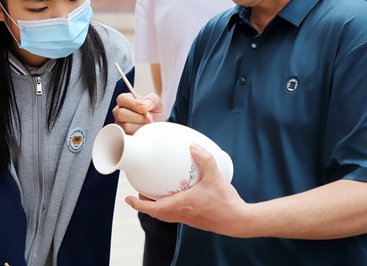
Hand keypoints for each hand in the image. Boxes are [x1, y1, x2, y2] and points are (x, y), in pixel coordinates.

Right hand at [112, 92, 165, 134]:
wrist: (158, 122)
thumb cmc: (154, 109)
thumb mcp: (155, 100)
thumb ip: (150, 100)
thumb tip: (144, 107)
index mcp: (125, 100)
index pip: (122, 99)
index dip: (133, 104)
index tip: (144, 109)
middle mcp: (119, 111)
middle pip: (121, 114)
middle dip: (138, 117)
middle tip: (148, 118)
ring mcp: (120, 124)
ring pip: (126, 126)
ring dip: (141, 126)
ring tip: (147, 124)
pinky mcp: (124, 135)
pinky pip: (130, 136)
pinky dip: (140, 134)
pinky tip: (145, 130)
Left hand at [125, 143, 246, 235]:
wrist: (238, 220)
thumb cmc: (226, 202)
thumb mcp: (215, 176)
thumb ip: (204, 159)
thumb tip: (193, 146)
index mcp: (182, 205)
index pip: (153, 208)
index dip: (138, 204)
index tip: (128, 198)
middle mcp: (182, 214)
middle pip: (156, 213)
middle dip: (145, 205)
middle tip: (139, 194)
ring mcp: (188, 219)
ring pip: (166, 215)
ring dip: (157, 207)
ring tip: (154, 195)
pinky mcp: (195, 220)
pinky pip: (176, 215)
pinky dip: (169, 208)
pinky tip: (177, 197)